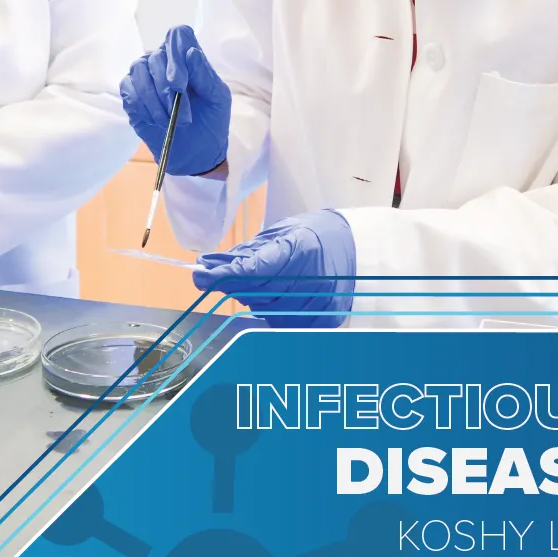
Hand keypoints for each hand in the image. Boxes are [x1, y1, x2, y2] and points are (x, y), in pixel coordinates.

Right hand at [119, 25, 231, 176]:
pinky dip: (143, 107)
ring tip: (169, 120)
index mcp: (187, 56)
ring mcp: (145, 76)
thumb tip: (190, 52)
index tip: (181, 83)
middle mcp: (163, 60)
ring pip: (138, 71)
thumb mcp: (217, 98)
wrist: (197, 152)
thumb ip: (204, 74)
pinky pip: (128, 90)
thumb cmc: (211, 120)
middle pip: (156, 56)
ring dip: (154, 99)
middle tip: (183, 114)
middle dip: (167, 89)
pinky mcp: (131, 94)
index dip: (176, 53)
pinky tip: (156, 121)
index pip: (178, 34)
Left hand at [192, 210, 355, 327]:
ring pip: (265, 311)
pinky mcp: (323, 322)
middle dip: (232, 285)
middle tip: (217, 276)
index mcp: (301, 251)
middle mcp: (312, 281)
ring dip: (251, 299)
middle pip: (255, 293)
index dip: (223, 276)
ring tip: (259, 282)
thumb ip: (245, 252)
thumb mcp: (281, 233)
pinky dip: (270, 311)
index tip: (200, 276)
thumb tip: (208, 264)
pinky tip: (275, 296)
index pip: (253, 271)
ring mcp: (319, 305)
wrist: (357, 249)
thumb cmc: (315, 235)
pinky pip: (281, 323)